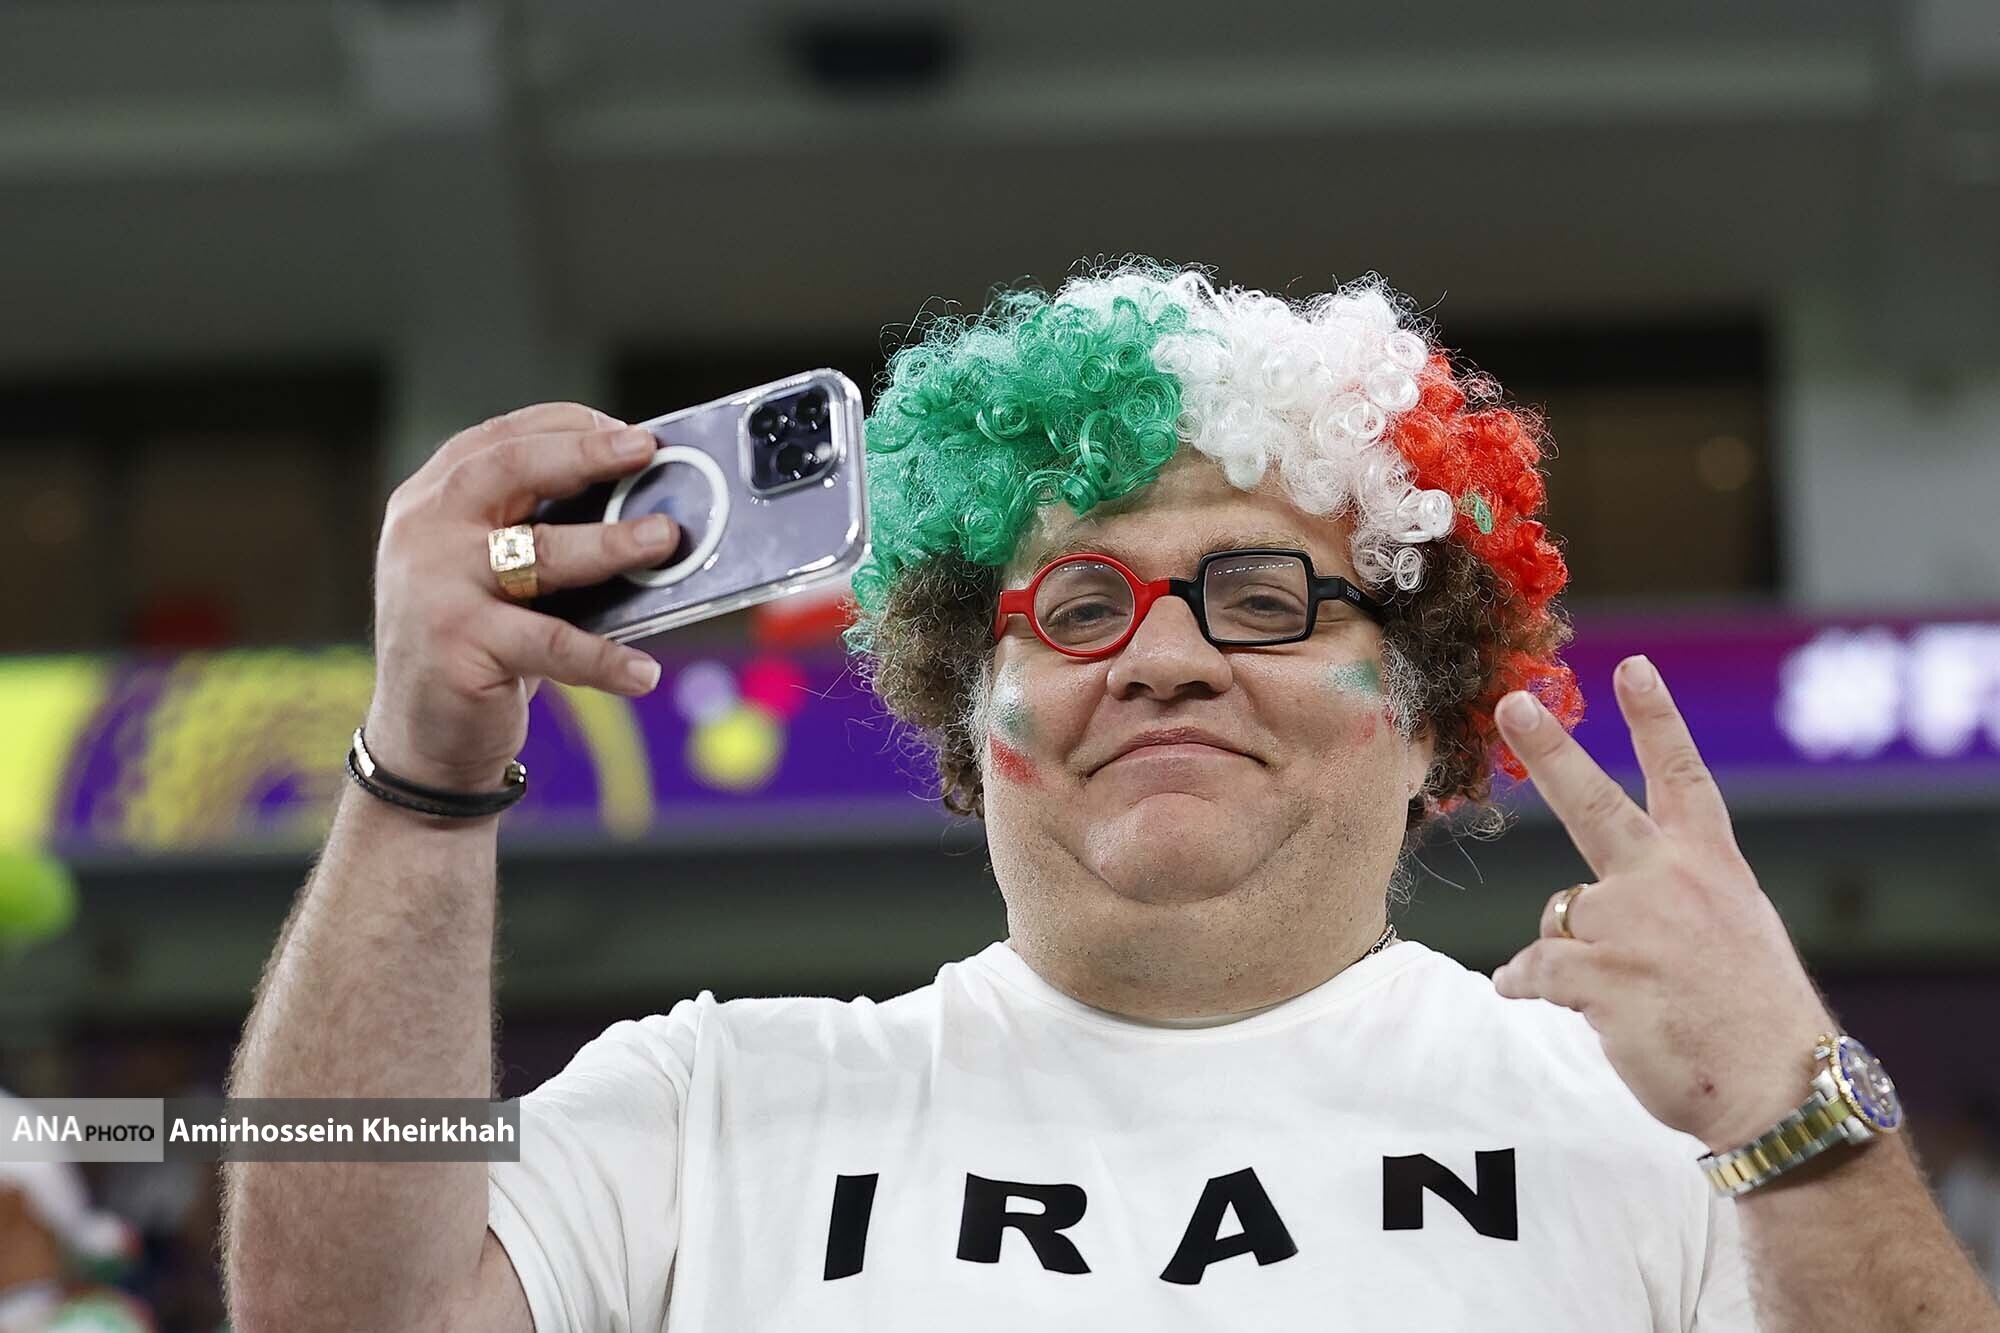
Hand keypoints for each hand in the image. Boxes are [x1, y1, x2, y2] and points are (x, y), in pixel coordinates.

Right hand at [363, 402, 682, 791]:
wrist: (420, 735)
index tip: (629, 430)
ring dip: (611, 543)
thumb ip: (536, 531)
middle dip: (583, 455)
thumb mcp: (491, 572)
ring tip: (664, 539)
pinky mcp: (460, 648)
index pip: (500, 441)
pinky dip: (603, 658)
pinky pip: (551, 645)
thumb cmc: (477, 640)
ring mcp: (437, 589)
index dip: (567, 426)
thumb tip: (641, 504)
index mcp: (431, 499)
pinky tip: (644, 670)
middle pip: (509, 472)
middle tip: (644, 450)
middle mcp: (424, 532)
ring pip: (538, 554)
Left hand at [1489, 655, 1835, 1153]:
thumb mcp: (1736, 930)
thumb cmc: (1754, 1017)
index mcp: (1710, 866)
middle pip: (1595, 804)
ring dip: (1573, 954)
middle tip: (1512, 702)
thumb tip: (1609, 899)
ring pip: (1562, 917)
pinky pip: (1534, 968)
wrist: (1777, 1089)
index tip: (1633, 667)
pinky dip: (1523, 982)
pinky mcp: (1602, 978)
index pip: (1682, 777)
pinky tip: (1529, 994)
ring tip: (1624, 994)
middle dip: (1551, 749)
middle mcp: (1669, 884)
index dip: (1656, 720)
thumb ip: (1678, 897)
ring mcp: (1634, 928)